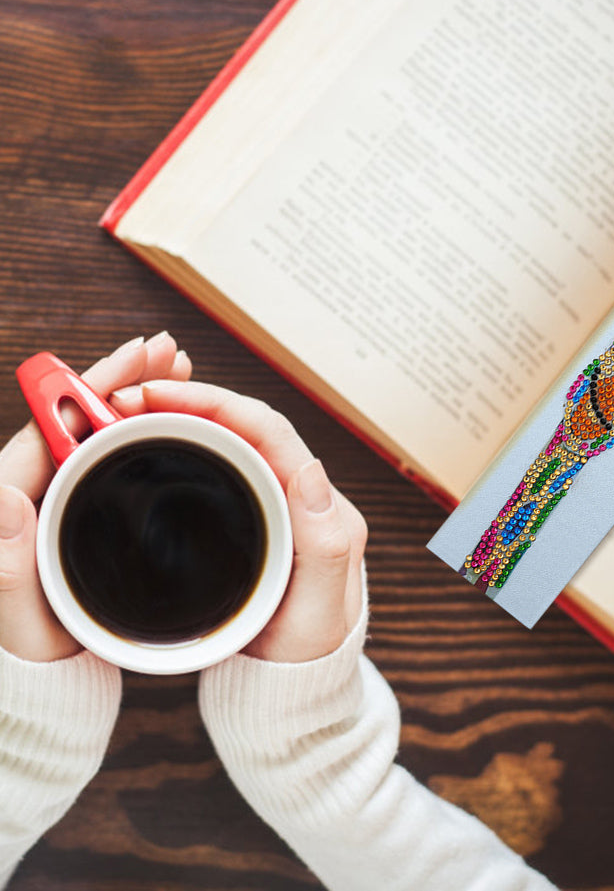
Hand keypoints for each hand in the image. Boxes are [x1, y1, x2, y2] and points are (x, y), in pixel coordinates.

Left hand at [0, 333, 192, 661]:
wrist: (53, 680)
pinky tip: (173, 418)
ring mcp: (65, 498)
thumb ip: (6, 567)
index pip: (55, 428)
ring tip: (178, 370)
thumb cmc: (35, 653)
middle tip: (171, 351)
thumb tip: (4, 497)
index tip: (134, 358)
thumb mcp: (22, 620)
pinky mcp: (87, 511)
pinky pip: (116, 457)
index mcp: (16, 502)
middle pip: (82, 418)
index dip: (95, 386)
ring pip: (102, 432)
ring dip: (140, 396)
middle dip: (126, 378)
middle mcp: (38, 491)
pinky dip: (145, 430)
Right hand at [111, 380, 366, 662]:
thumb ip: (323, 544)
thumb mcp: (319, 611)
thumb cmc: (309, 655)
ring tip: (135, 410)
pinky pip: (228, 467)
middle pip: (250, 427)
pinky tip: (158, 446)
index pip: (271, 432)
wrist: (297, 688)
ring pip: (237, 442)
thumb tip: (311, 470)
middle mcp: (307, 498)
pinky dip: (192, 447)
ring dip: (189, 418)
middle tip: (130, 397)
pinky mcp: (262, 519)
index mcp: (324, 509)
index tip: (160, 395)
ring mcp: (283, 506)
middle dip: (193, 400)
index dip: (217, 403)